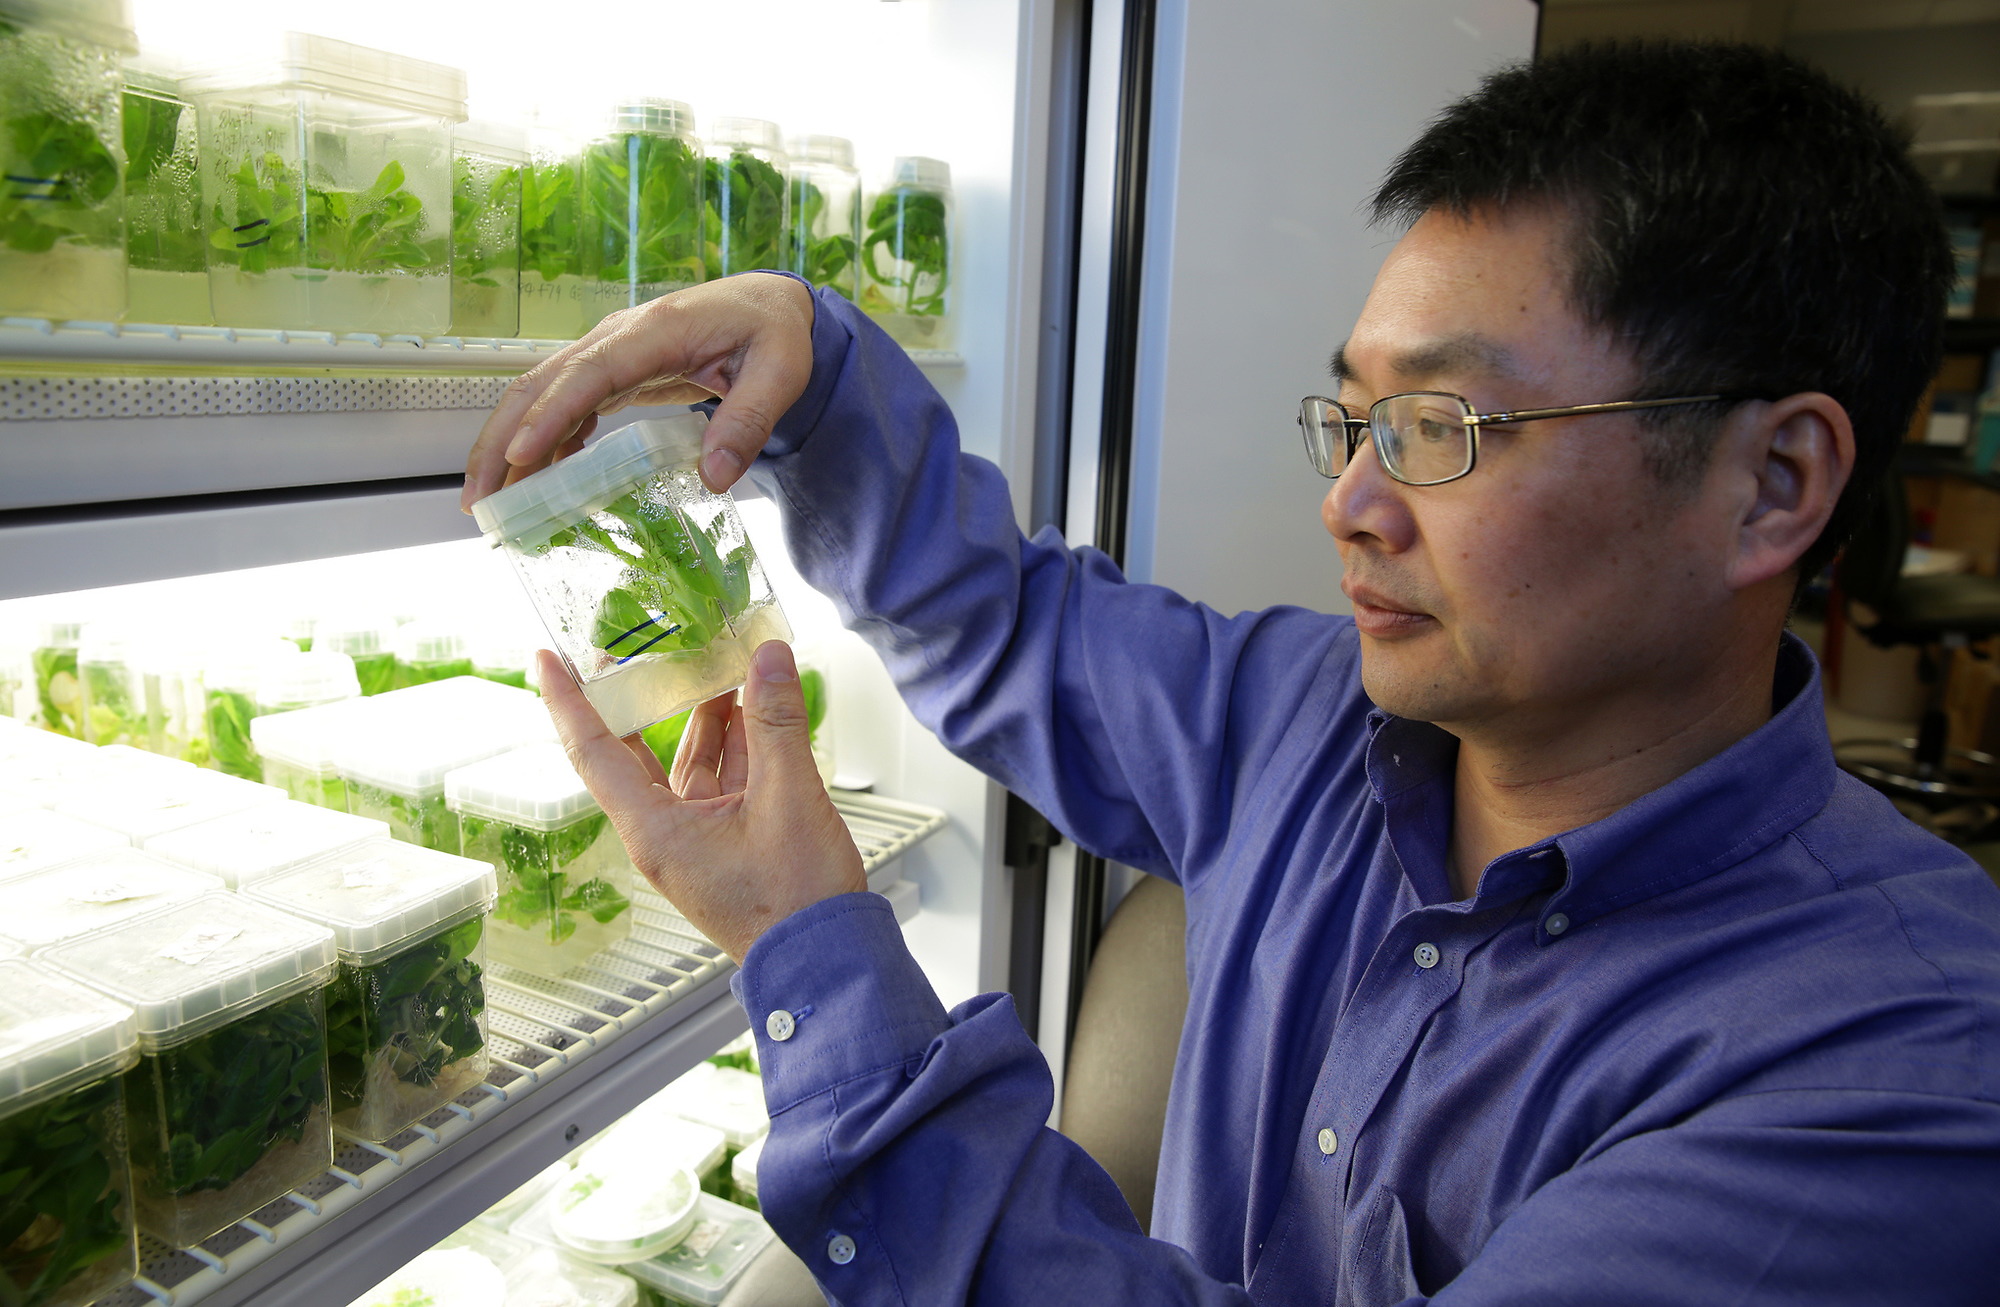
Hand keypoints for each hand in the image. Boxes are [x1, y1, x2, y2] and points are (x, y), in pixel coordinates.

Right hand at [462, 273, 815, 508]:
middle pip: (542, 383)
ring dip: (510, 446)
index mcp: (655, 332)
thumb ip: (750, 420)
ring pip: (542, 395)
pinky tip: (535, 481)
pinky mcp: (613, 372)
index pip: (590, 372)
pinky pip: (566, 405)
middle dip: (502, 440)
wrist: (769, 305)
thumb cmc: (774, 334)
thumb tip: (714, 478)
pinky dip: (544, 442)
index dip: (552, 414)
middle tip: (479, 499)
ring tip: (491, 502)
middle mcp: (618, 337)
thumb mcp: (781, 373)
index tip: (521, 456)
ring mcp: (610, 353)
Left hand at [537, 642, 866, 961]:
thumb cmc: (795, 902)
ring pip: (688, 763)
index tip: (547, 660)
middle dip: (643, 698)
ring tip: (721, 665)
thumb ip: (777, 723)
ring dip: (705, 715)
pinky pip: (721, 781)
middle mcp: (664, 833)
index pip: (594, 751)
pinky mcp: (728, 843)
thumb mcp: (789, 799)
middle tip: (640, 648)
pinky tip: (756, 711)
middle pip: (637, 751)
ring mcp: (696, 839)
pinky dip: (737, 744)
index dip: (569, 701)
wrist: (827, 961)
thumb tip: (768, 657)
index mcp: (655, 830)